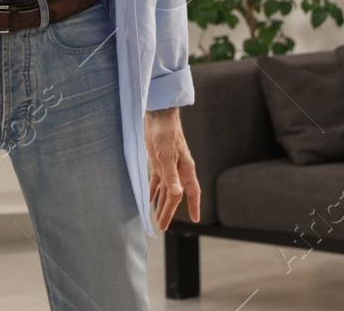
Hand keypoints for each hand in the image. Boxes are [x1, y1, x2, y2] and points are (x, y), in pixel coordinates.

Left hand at [146, 108, 200, 232]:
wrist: (158, 117)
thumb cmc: (166, 134)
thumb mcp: (167, 155)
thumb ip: (171, 174)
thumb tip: (177, 192)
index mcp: (185, 169)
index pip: (192, 191)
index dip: (194, 205)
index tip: (195, 219)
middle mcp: (179, 170)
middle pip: (175, 195)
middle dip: (169, 211)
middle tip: (163, 226)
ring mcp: (168, 166)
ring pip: (166, 190)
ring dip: (161, 203)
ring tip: (156, 218)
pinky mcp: (158, 162)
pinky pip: (157, 181)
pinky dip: (153, 190)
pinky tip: (148, 199)